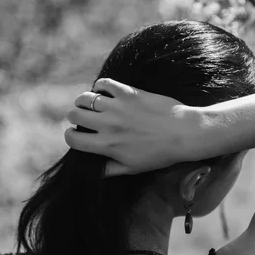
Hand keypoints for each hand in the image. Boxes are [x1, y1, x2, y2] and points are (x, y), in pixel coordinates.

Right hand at [65, 78, 198, 175]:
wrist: (183, 133)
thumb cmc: (161, 154)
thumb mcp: (134, 168)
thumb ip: (111, 169)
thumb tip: (95, 172)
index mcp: (107, 145)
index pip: (73, 139)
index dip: (71, 137)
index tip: (77, 135)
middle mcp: (108, 125)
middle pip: (74, 115)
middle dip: (75, 117)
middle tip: (84, 118)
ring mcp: (117, 107)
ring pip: (85, 98)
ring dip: (84, 100)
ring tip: (91, 103)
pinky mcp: (128, 93)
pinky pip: (104, 83)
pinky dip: (100, 86)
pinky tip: (105, 91)